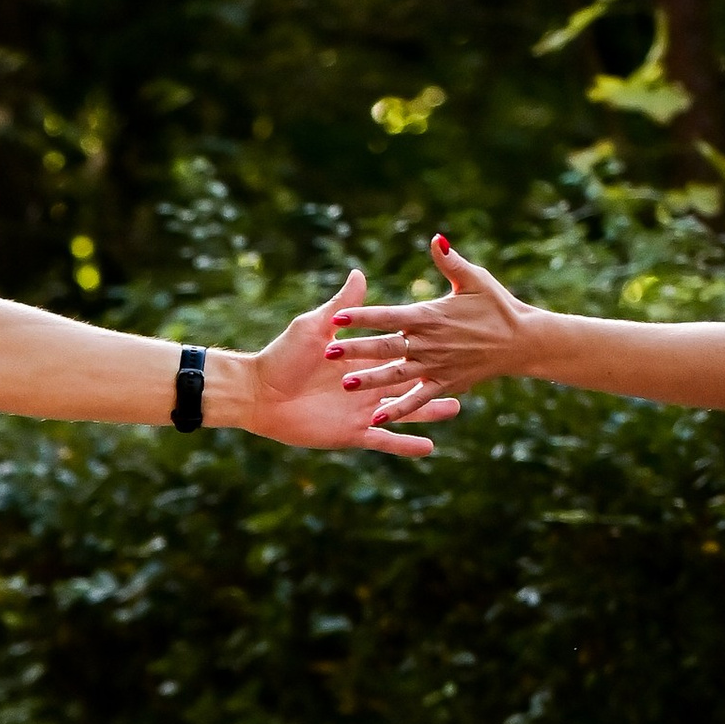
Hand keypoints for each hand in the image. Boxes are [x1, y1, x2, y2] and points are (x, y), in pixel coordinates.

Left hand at [250, 266, 461, 455]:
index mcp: (361, 360)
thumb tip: (360, 274)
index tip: (451, 337)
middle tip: (466, 375)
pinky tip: (429, 448)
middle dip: (436, 380)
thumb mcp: (316, 327)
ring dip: (429, 412)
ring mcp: (360, 410)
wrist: (259, 393)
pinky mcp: (351, 433)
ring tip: (456, 409)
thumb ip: (342, 306)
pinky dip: (405, 445)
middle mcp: (366, 385)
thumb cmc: (283, 355)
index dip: (423, 347)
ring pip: (404, 411)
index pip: (398, 351)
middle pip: (410, 382)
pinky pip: (384, 440)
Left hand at [330, 237, 538, 416]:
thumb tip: (435, 238)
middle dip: (357, 349)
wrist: (524, 341)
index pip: (388, 316)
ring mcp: (436, 367)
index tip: (337, 319)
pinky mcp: (445, 385)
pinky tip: (378, 418)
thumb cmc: (499, 306)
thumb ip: (450, 263)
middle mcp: (429, 343)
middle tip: (329, 352)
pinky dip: (400, 410)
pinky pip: (418, 400)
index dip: (362, 316)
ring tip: (347, 385)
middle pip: (386, 347)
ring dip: (372, 381)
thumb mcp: (475, 279)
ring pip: (397, 376)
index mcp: (430, 316)